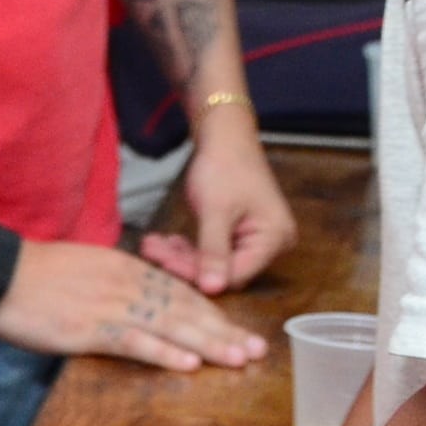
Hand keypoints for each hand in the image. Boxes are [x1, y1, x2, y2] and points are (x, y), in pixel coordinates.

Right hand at [0, 239, 265, 370]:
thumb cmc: (36, 273)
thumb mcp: (86, 267)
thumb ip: (116, 281)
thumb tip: (137, 300)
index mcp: (127, 267)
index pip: (180, 293)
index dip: (212, 313)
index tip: (237, 330)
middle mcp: (128, 284)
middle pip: (185, 309)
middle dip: (224, 331)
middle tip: (257, 350)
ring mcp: (111, 306)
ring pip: (170, 325)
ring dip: (208, 344)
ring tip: (239, 359)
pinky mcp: (90, 329)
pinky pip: (135, 341)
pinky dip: (163, 352)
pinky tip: (188, 363)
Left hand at [144, 115, 296, 295]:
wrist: (224, 136)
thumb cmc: (225, 166)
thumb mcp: (216, 210)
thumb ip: (213, 251)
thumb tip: (213, 289)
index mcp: (274, 238)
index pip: (236, 273)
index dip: (200, 273)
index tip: (165, 264)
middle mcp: (271, 243)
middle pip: (224, 269)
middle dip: (185, 262)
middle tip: (152, 251)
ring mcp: (255, 239)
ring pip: (214, 262)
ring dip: (181, 255)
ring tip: (152, 244)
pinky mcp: (238, 235)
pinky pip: (213, 251)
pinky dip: (189, 247)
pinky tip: (166, 241)